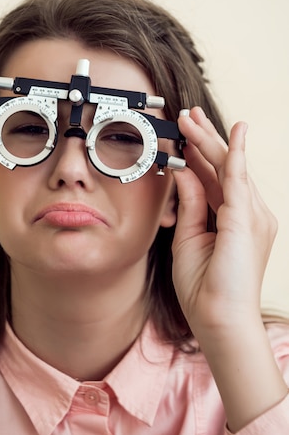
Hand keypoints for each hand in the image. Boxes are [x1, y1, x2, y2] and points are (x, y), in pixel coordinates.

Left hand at [171, 106, 277, 339]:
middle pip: (223, 167)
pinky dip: (235, 154)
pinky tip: (233, 133)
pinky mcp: (246, 219)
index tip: (185, 135)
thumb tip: (183, 172)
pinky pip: (238, 180)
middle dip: (205, 139)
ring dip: (209, 141)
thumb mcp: (189, 239)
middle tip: (189, 115)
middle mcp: (247, 214)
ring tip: (191, 118)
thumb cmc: (204, 289)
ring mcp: (251, 215)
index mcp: (232, 220)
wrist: (218, 319)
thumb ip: (189, 205)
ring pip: (228, 167)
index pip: (215, 178)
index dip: (199, 155)